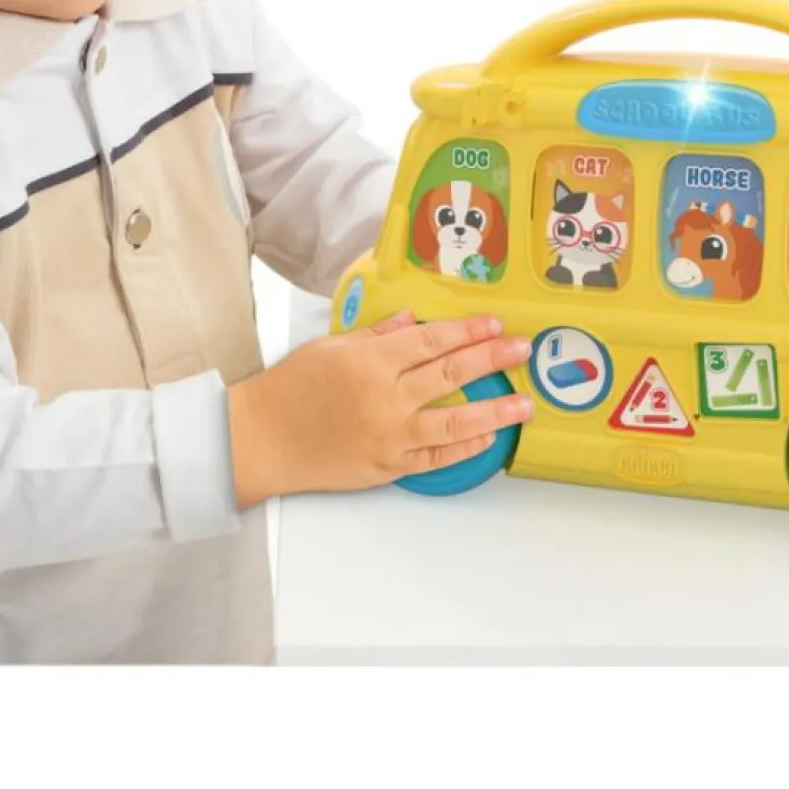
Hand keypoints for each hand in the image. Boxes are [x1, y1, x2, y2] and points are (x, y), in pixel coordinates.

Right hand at [227, 309, 532, 506]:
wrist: (264, 438)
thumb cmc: (292, 387)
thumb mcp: (332, 346)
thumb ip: (378, 334)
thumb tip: (415, 322)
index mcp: (372, 360)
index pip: (433, 341)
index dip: (468, 332)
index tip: (494, 326)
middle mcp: (387, 397)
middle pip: (452, 374)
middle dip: (493, 359)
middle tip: (523, 350)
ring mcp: (390, 436)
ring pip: (455, 422)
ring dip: (495, 411)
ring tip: (524, 403)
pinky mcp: (388, 466)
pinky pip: (436, 458)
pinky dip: (464, 448)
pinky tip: (487, 438)